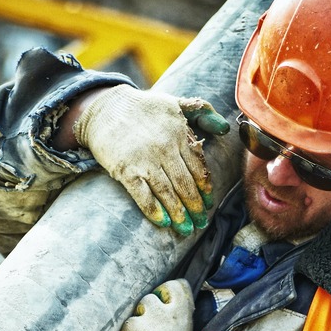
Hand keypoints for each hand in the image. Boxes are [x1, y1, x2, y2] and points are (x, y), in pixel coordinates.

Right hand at [73, 86, 228, 235]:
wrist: (105, 108)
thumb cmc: (143, 107)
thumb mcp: (175, 101)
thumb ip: (202, 111)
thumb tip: (225, 128)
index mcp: (179, 134)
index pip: (198, 167)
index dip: (205, 189)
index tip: (208, 204)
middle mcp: (165, 148)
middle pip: (185, 184)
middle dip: (195, 207)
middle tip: (200, 223)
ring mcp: (144, 160)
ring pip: (167, 193)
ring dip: (179, 213)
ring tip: (186, 229)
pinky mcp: (125, 170)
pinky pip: (142, 195)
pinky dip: (153, 210)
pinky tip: (163, 222)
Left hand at [118, 279, 194, 330]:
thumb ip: (176, 320)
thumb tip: (164, 303)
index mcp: (186, 317)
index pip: (179, 286)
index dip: (167, 292)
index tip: (163, 305)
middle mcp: (172, 315)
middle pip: (154, 294)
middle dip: (147, 308)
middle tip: (148, 328)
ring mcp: (155, 320)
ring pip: (140, 307)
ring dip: (137, 322)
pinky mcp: (137, 329)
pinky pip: (128, 324)